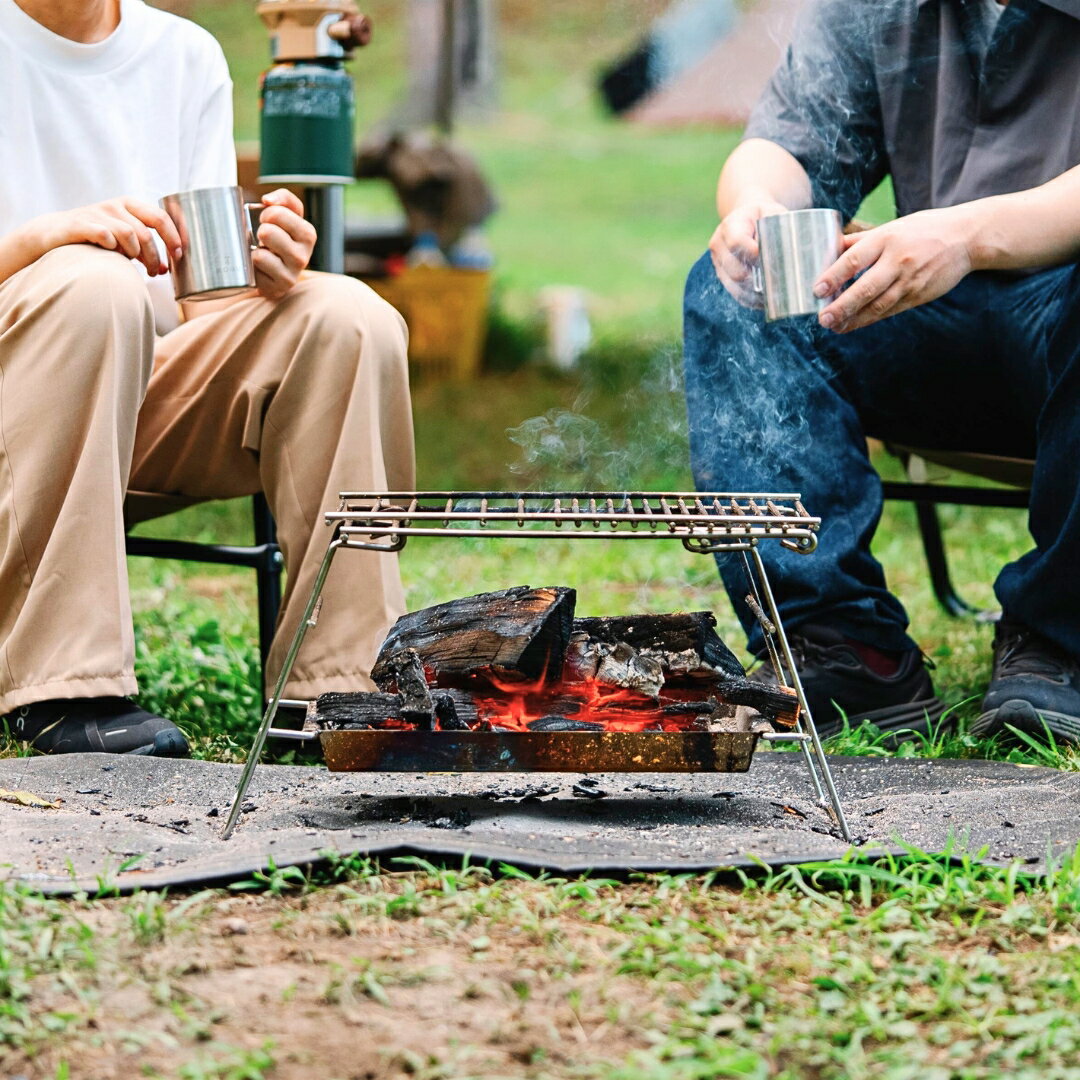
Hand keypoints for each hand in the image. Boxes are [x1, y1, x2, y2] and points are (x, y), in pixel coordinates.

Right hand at [24, 198, 182, 275]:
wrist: (56, 232)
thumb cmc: (96, 238)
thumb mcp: (124, 239)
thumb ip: (145, 249)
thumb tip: (165, 269)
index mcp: (129, 205)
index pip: (160, 217)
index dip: (173, 237)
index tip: (179, 255)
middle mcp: (115, 206)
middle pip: (146, 232)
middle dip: (154, 255)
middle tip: (154, 272)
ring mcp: (97, 213)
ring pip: (129, 235)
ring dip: (134, 254)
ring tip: (130, 263)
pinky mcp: (80, 223)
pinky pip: (105, 235)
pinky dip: (112, 247)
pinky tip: (109, 253)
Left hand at [252, 189, 316, 300]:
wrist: (278, 272)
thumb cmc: (280, 239)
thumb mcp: (287, 215)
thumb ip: (283, 199)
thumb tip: (268, 200)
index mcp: (307, 234)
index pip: (277, 212)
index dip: (267, 213)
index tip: (268, 220)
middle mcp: (304, 255)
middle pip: (267, 231)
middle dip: (261, 230)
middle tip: (265, 238)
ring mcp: (292, 273)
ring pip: (261, 252)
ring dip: (256, 248)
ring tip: (264, 252)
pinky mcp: (279, 286)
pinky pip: (257, 264)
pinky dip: (253, 264)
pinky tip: (261, 268)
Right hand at [709, 197, 788, 306]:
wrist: (745, 218)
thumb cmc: (763, 215)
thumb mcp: (773, 211)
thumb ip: (778, 227)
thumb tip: (785, 253)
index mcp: (730, 225)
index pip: (737, 243)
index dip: (753, 255)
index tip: (771, 262)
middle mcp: (718, 244)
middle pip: (735, 270)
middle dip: (757, 280)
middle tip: (778, 284)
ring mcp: (718, 262)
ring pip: (734, 286)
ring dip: (754, 294)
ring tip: (774, 297)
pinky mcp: (721, 275)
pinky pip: (734, 293)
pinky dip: (749, 299)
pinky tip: (764, 301)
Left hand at [814, 207, 977, 332]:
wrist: (966, 238)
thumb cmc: (922, 230)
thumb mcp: (892, 227)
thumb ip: (861, 240)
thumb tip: (828, 248)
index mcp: (887, 239)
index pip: (855, 259)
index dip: (834, 276)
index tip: (817, 290)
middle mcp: (898, 261)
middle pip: (865, 288)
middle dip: (842, 306)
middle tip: (823, 318)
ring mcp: (910, 280)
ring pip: (878, 305)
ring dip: (853, 319)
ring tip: (834, 326)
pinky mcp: (918, 296)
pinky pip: (889, 311)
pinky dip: (869, 319)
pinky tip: (852, 325)